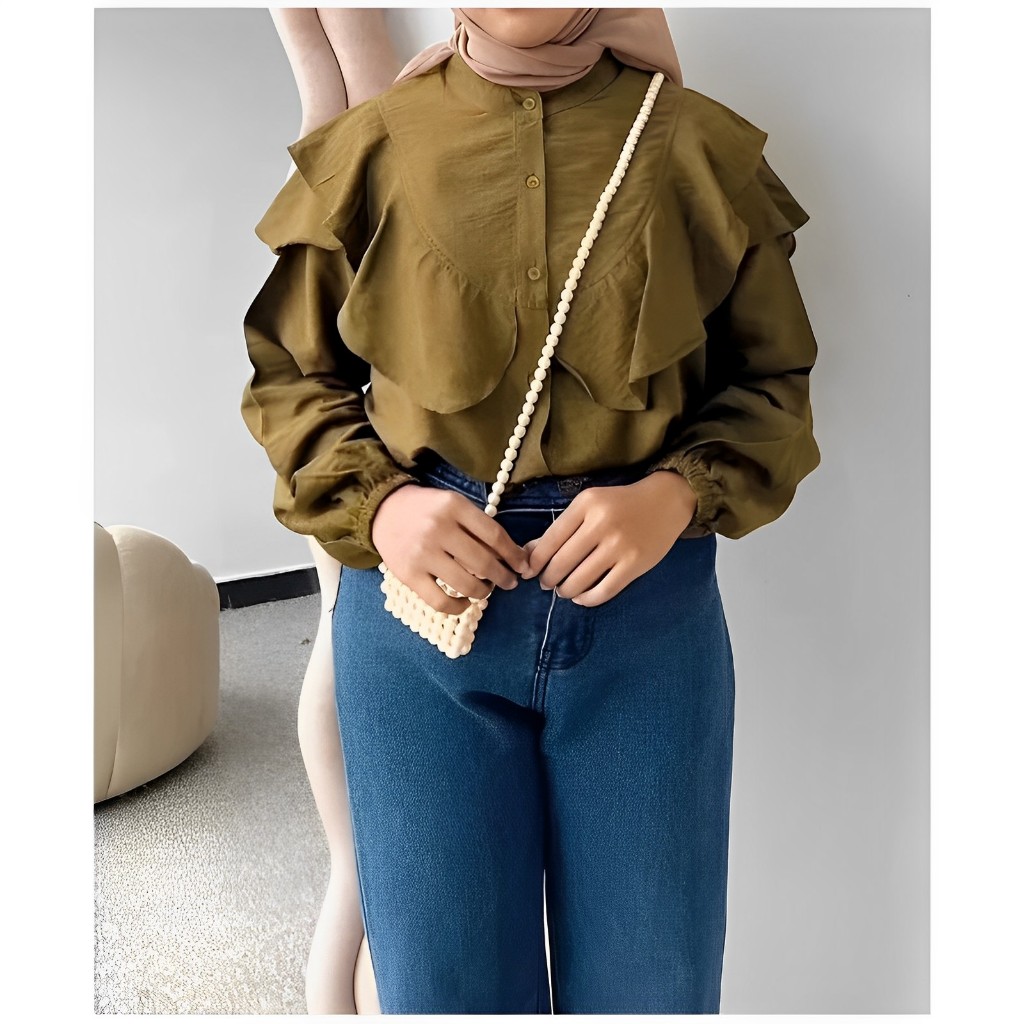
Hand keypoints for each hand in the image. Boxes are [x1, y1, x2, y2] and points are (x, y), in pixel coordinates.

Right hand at [370, 483, 531, 614]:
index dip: (514, 555)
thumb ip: (478, 525)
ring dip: (484, 592)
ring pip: (466, 584)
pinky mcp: (409, 575)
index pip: (494, 536)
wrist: (383, 510)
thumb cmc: (426, 509)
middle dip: (504, 577)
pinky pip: (441, 601)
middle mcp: (438, 529)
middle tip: (510, 582)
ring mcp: (422, 554)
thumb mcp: (453, 504)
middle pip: (484, 563)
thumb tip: (510, 555)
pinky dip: (459, 607)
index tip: (523, 565)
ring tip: (487, 590)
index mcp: (454, 507)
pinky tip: (466, 602)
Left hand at [520, 471, 697, 606]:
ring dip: (565, 590)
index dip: (535, 560)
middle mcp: (602, 524)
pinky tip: (581, 598)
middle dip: (548, 578)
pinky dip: (587, 599)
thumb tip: (528, 552)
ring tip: (563, 590)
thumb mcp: (589, 505)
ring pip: (580, 579)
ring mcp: (620, 546)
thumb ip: (561, 527)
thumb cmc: (620, 503)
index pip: (550, 539)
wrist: (665, 501)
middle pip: (562, 562)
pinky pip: (604, 591)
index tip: (529, 571)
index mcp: (586, 504)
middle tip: (546, 583)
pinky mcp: (635, 564)